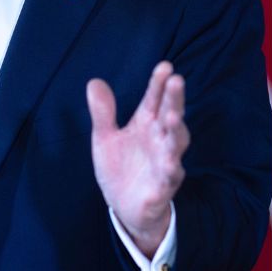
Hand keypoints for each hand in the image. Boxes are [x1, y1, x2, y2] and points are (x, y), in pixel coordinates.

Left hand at [86, 61, 188, 257]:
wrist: (123, 205)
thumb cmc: (120, 166)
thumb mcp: (105, 137)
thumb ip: (103, 112)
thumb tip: (94, 81)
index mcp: (145, 124)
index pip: (154, 100)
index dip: (158, 84)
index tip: (165, 66)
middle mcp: (159, 139)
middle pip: (170, 115)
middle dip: (174, 99)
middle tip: (177, 80)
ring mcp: (164, 162)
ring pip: (176, 144)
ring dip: (177, 130)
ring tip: (174, 116)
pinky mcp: (163, 186)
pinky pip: (169, 177)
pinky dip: (170, 169)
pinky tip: (171, 163)